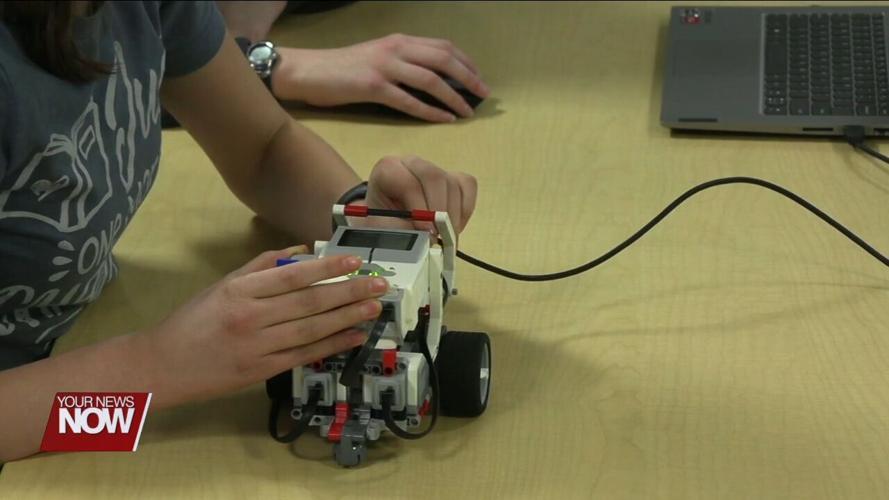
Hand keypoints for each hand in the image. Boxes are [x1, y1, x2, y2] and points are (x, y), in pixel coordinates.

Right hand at [135, 248, 388, 404]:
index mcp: (240, 290)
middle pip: (309, 302)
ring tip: (373, 308)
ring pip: (312, 329)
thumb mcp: (223, 284)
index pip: (293, 276)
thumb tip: (302, 251)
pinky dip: (332, 345)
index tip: (355, 262)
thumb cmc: (193, 320)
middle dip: (349, 292)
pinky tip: (353, 336)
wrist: (162, 365)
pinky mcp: (261, 371)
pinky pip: (304, 355)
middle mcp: (251, 317)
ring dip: (347, 318)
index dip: (327, 268)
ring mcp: (257, 346)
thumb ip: (261, 265)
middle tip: (379, 285)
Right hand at [272, 34, 489, 121]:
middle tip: (484, 94)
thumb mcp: (378, 57)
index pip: (442, 46)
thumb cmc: (343, 69)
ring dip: (454, 97)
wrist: (308, 71)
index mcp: (399, 41)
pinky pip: (409, 101)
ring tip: (468, 111)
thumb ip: (404, 63)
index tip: (479, 78)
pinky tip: (445, 119)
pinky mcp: (373, 87)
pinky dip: (431, 111)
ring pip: (430, 80)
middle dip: (468, 77)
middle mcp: (395, 49)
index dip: (466, 62)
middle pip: (443, 59)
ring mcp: (385, 67)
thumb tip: (433, 80)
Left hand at [362, 156, 477, 233]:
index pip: (408, 182)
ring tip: (443, 237)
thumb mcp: (386, 232)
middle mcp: (412, 164)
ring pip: (453, 185)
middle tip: (439, 236)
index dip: (419, 208)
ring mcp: (435, 169)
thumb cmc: (385, 227)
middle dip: (440, 210)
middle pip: (434, 177)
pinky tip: (452, 227)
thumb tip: (428, 240)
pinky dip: (464, 211)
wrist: (389, 225)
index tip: (426, 232)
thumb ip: (404, 233)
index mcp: (388, 170)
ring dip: (452, 216)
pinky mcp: (453, 178)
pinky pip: (467, 188)